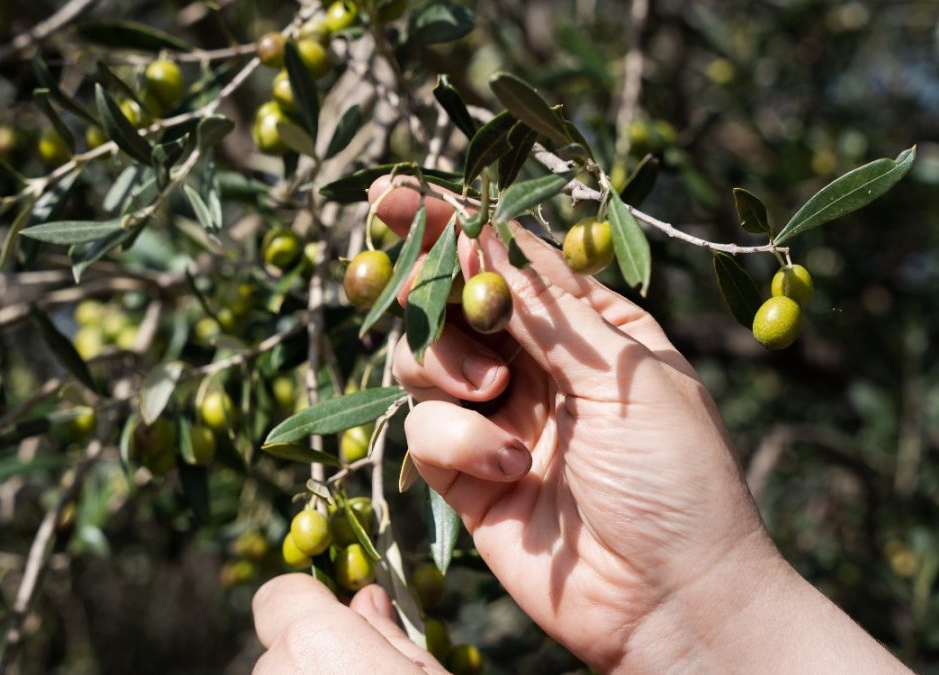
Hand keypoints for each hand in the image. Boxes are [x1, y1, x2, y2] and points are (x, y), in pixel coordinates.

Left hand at [253, 574, 445, 673]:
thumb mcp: (426, 673)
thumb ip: (386, 631)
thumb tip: (367, 600)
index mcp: (312, 640)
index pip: (278, 594)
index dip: (310, 599)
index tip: (347, 617)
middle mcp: (274, 671)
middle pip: (284, 644)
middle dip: (317, 650)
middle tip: (364, 667)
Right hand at [370, 176, 784, 669]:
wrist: (672, 598)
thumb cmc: (676, 474)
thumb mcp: (622, 374)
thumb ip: (546, 309)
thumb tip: (485, 240)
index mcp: (585, 326)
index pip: (506, 259)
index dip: (451, 225)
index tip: (395, 194)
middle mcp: (534, 364)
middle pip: (450, 302)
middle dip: (424, 281)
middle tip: (402, 270)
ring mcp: (495, 418)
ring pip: (421, 360)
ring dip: (444, 363)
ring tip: (493, 391)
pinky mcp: (465, 474)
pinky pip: (425, 430)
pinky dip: (459, 440)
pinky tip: (510, 466)